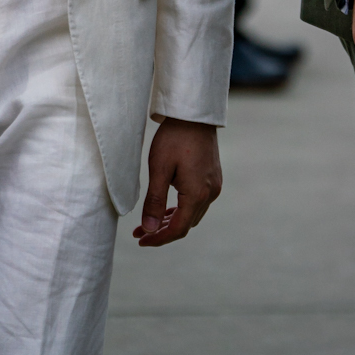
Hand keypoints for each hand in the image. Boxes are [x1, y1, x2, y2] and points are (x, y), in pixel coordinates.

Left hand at [133, 118, 221, 247]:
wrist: (195, 113)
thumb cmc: (175, 137)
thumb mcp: (159, 169)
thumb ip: (155, 201)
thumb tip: (150, 229)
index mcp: (197, 194)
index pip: (178, 229)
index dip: (159, 238)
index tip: (140, 240)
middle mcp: (210, 193)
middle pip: (186, 224)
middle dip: (162, 231)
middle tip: (140, 232)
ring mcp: (214, 185)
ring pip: (192, 214)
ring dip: (172, 221)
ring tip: (151, 222)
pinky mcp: (213, 177)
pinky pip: (198, 202)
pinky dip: (182, 209)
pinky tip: (169, 208)